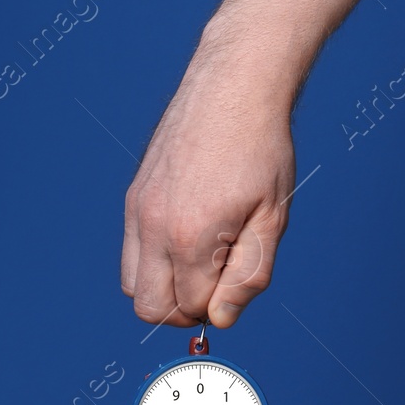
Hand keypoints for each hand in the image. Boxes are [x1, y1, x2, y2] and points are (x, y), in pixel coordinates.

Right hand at [121, 26, 295, 329]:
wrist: (233, 85)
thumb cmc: (262, 149)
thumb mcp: (272, 218)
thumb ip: (248, 275)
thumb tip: (221, 319)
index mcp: (192, 237)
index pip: (192, 308)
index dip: (219, 306)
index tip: (238, 279)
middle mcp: (154, 228)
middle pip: (149, 309)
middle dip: (183, 309)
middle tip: (216, 283)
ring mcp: (138, 212)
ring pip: (133, 287)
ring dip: (164, 288)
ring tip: (202, 261)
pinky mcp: (134, 198)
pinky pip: (131, 253)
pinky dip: (155, 262)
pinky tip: (189, 235)